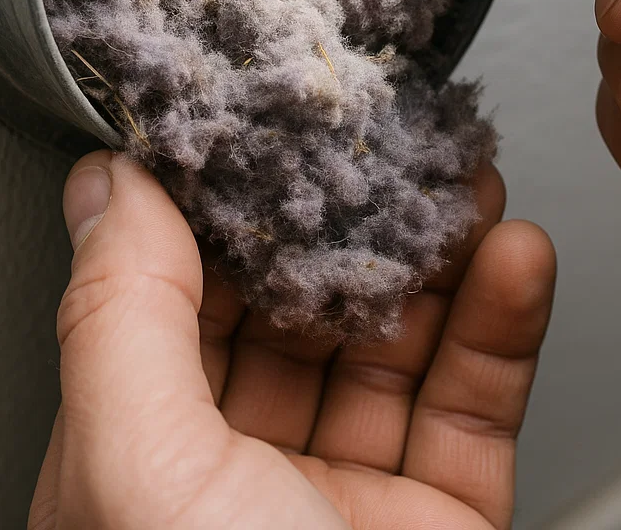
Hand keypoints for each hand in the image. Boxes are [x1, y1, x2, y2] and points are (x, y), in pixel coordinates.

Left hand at [28, 152, 554, 529]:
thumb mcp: (139, 478)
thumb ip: (117, 316)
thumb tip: (106, 185)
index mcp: (143, 463)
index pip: (183, 297)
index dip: (232, 207)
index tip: (273, 129)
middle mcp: (240, 478)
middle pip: (303, 311)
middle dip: (352, 221)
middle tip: (388, 143)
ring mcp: (347, 501)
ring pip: (399, 347)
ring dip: (440, 258)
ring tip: (467, 179)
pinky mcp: (444, 524)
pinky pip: (477, 403)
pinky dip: (504, 324)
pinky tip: (514, 259)